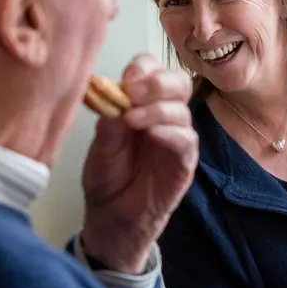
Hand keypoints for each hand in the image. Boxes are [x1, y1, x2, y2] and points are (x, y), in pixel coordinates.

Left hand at [80, 54, 197, 273]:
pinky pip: (187, 140)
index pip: (152, 69)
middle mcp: (163, 115)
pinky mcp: (184, 162)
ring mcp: (177, 138)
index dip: (142, 69)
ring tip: (132, 120)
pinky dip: (171, 133)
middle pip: (177, 81)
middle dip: (157, 82)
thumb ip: (109, 122)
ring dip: (157, 109)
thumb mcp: (99, 147)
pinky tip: (153, 135)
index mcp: (141, 103)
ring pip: (182, 109)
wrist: (111, 218)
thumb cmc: (107, 179)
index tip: (125, 81)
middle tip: (133, 93)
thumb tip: (114, 95)